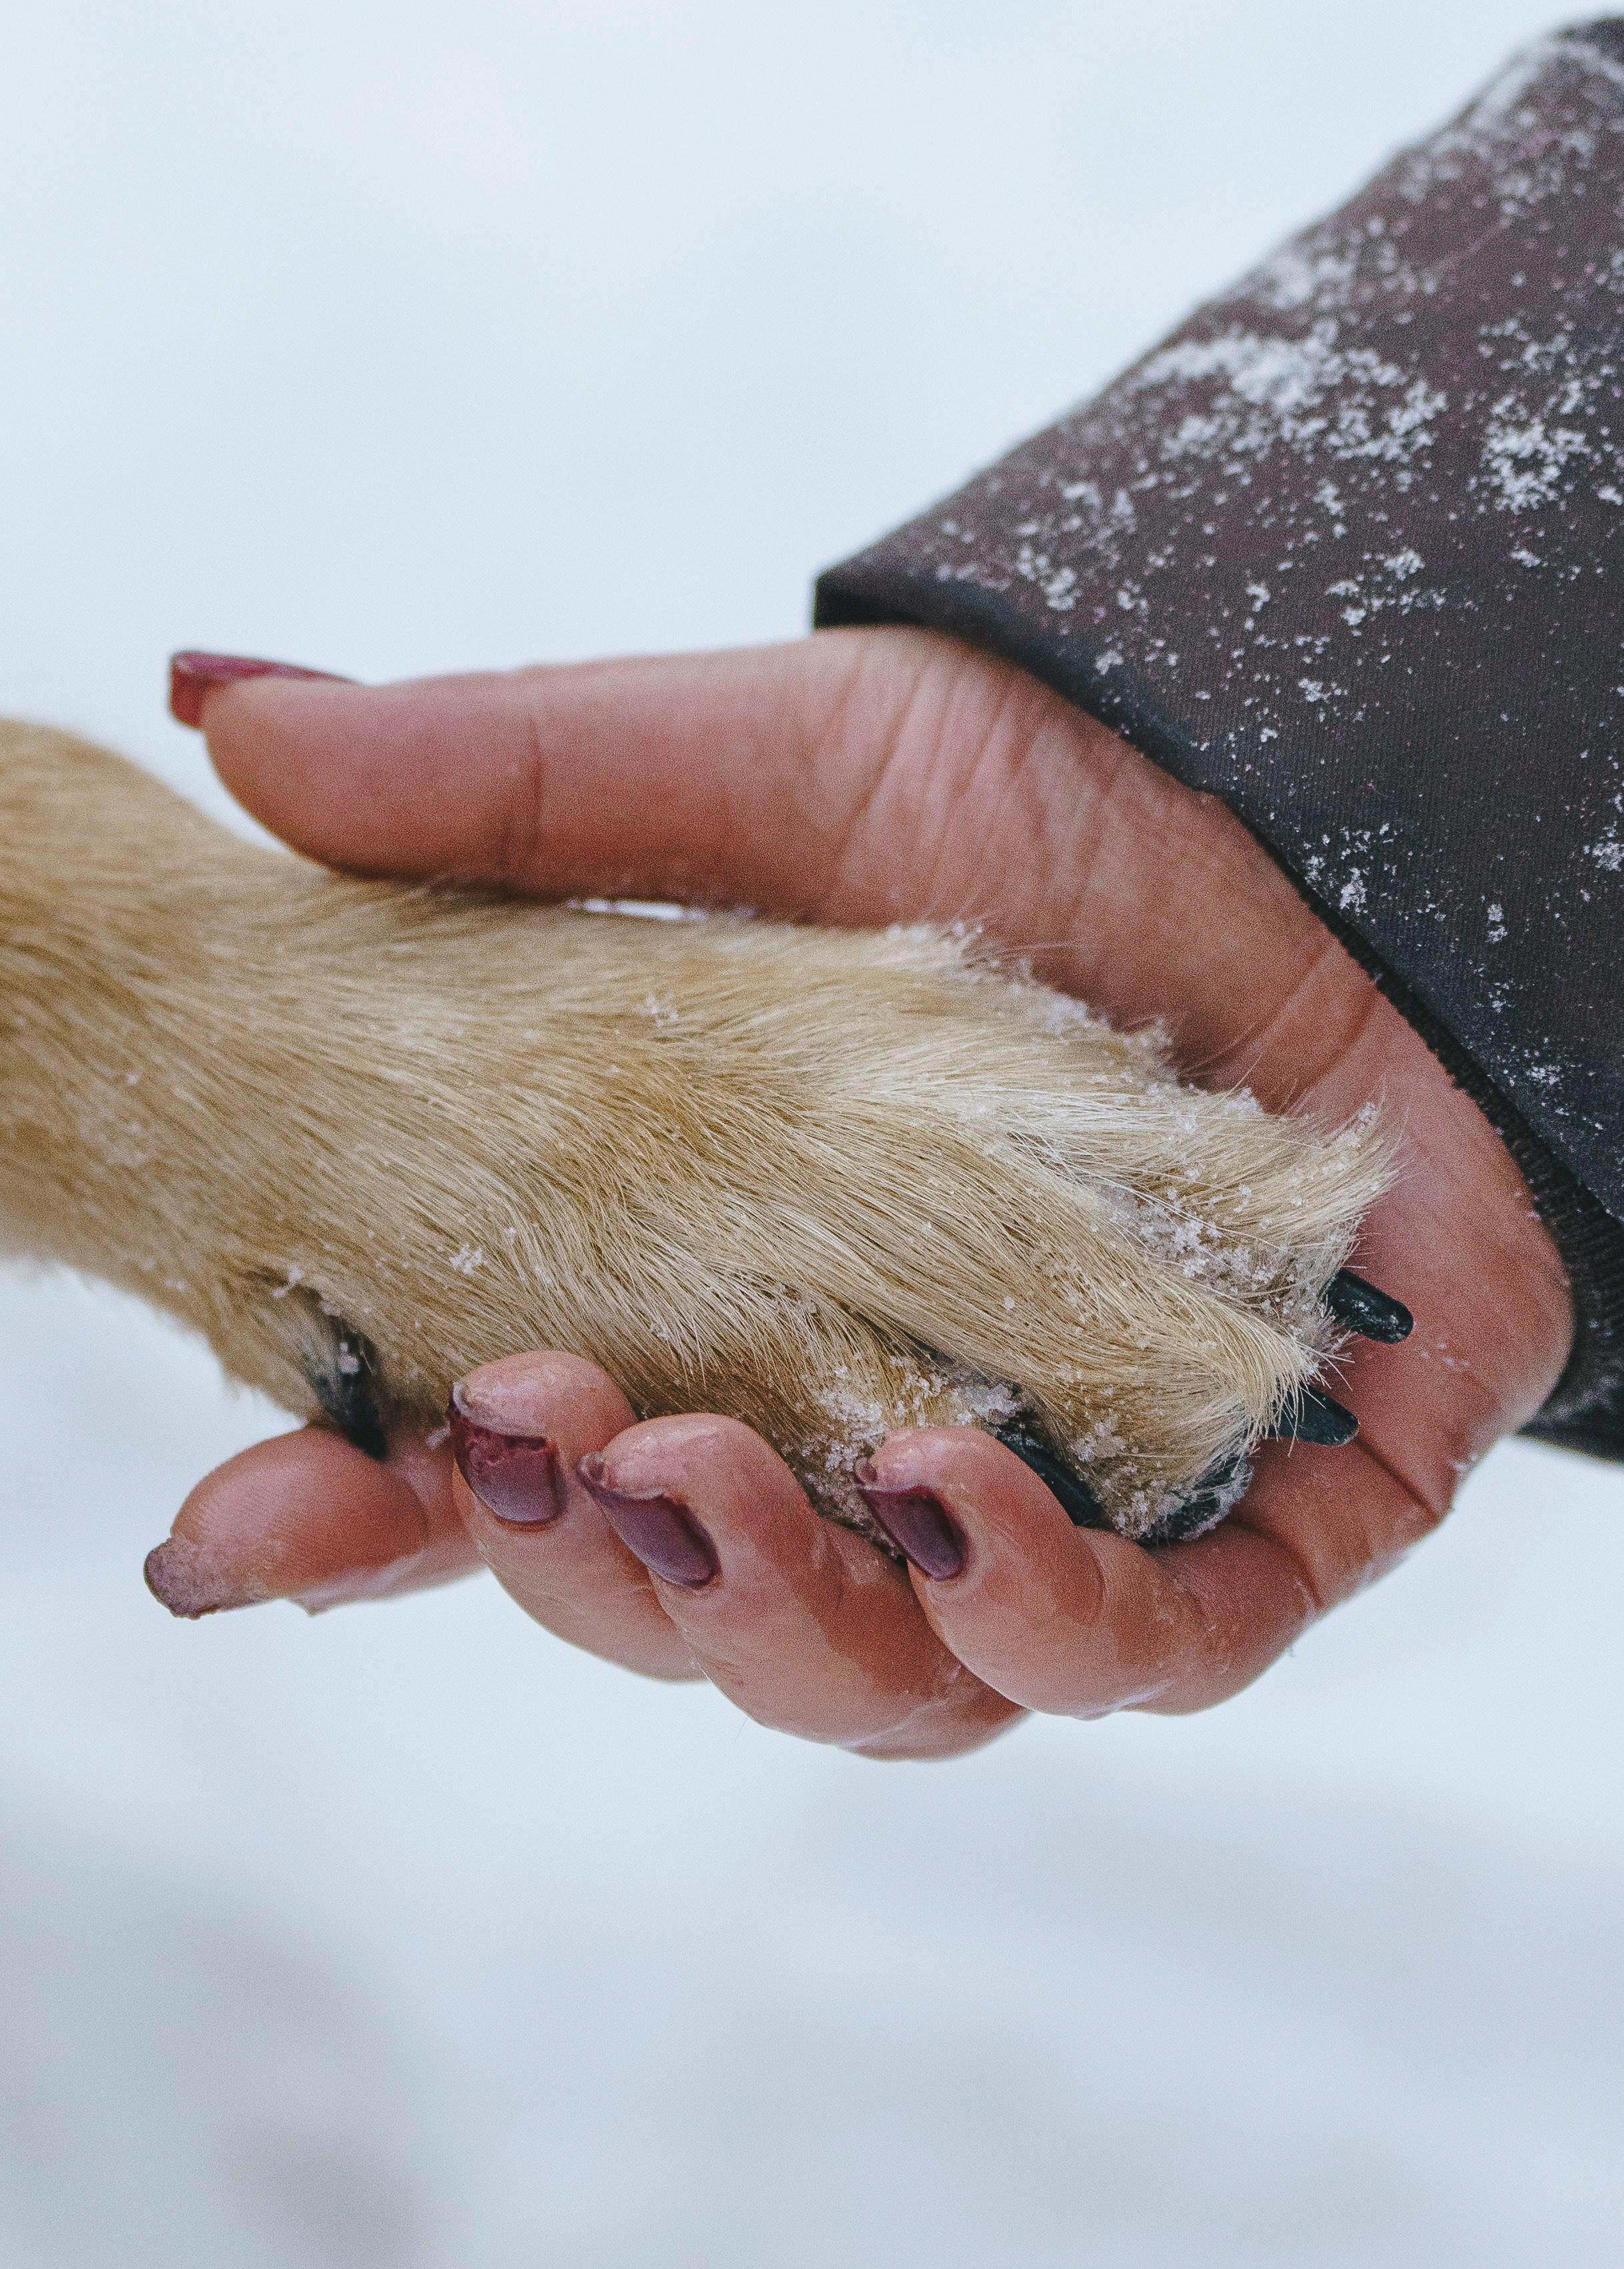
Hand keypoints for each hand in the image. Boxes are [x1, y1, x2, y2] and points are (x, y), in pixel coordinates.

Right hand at [144, 631, 1571, 1754]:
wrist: (1354, 774)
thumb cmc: (1062, 787)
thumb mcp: (774, 763)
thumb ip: (511, 788)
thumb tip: (226, 714)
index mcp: (728, 1284)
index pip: (522, 1454)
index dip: (374, 1511)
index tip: (244, 1522)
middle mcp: (879, 1417)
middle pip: (686, 1596)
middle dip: (581, 1562)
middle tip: (526, 1432)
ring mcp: (1075, 1486)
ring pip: (893, 1676)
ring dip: (770, 1611)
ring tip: (703, 1475)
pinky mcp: (1272, 1510)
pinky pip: (1150, 1650)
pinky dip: (1041, 1615)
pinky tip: (957, 1500)